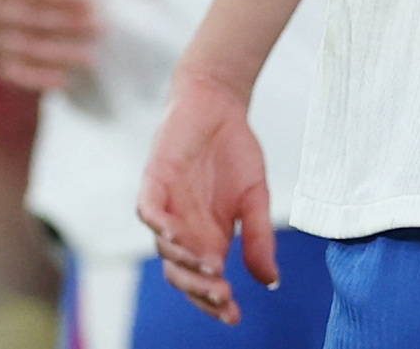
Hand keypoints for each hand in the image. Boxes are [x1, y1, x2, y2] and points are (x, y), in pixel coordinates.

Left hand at [136, 67, 278, 324]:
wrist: (220, 105)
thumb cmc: (235, 152)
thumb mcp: (256, 198)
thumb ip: (258, 238)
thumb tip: (270, 282)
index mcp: (207, 239)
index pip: (204, 281)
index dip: (215, 302)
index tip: (235, 316)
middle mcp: (183, 231)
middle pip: (180, 274)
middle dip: (200, 290)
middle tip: (222, 296)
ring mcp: (166, 207)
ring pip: (165, 248)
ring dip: (185, 261)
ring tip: (210, 267)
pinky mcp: (155, 181)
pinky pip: (149, 211)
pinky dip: (159, 225)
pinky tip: (174, 235)